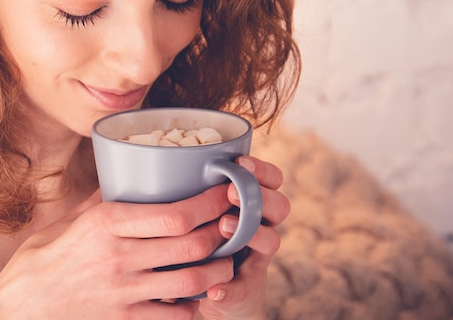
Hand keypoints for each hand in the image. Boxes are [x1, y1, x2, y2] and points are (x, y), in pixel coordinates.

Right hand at [0, 186, 235, 319]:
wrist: (16, 311)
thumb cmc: (39, 262)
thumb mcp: (67, 222)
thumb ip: (102, 201)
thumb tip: (126, 178)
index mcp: (107, 224)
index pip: (174, 214)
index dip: (209, 203)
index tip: (225, 191)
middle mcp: (120, 257)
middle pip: (192, 244)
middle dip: (223, 231)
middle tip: (236, 221)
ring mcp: (124, 293)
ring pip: (192, 280)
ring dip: (219, 268)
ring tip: (228, 257)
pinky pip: (174, 315)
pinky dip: (194, 304)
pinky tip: (199, 293)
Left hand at [198, 156, 289, 319]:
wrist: (217, 290)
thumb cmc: (204, 238)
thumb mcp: (205, 212)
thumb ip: (201, 192)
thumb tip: (172, 166)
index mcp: (255, 203)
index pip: (273, 179)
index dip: (262, 170)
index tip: (240, 162)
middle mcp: (263, 226)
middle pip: (281, 206)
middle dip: (260, 196)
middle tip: (231, 193)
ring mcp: (258, 257)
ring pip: (272, 241)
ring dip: (252, 233)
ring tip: (224, 226)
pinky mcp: (247, 288)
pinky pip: (245, 287)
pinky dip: (230, 288)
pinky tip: (215, 289)